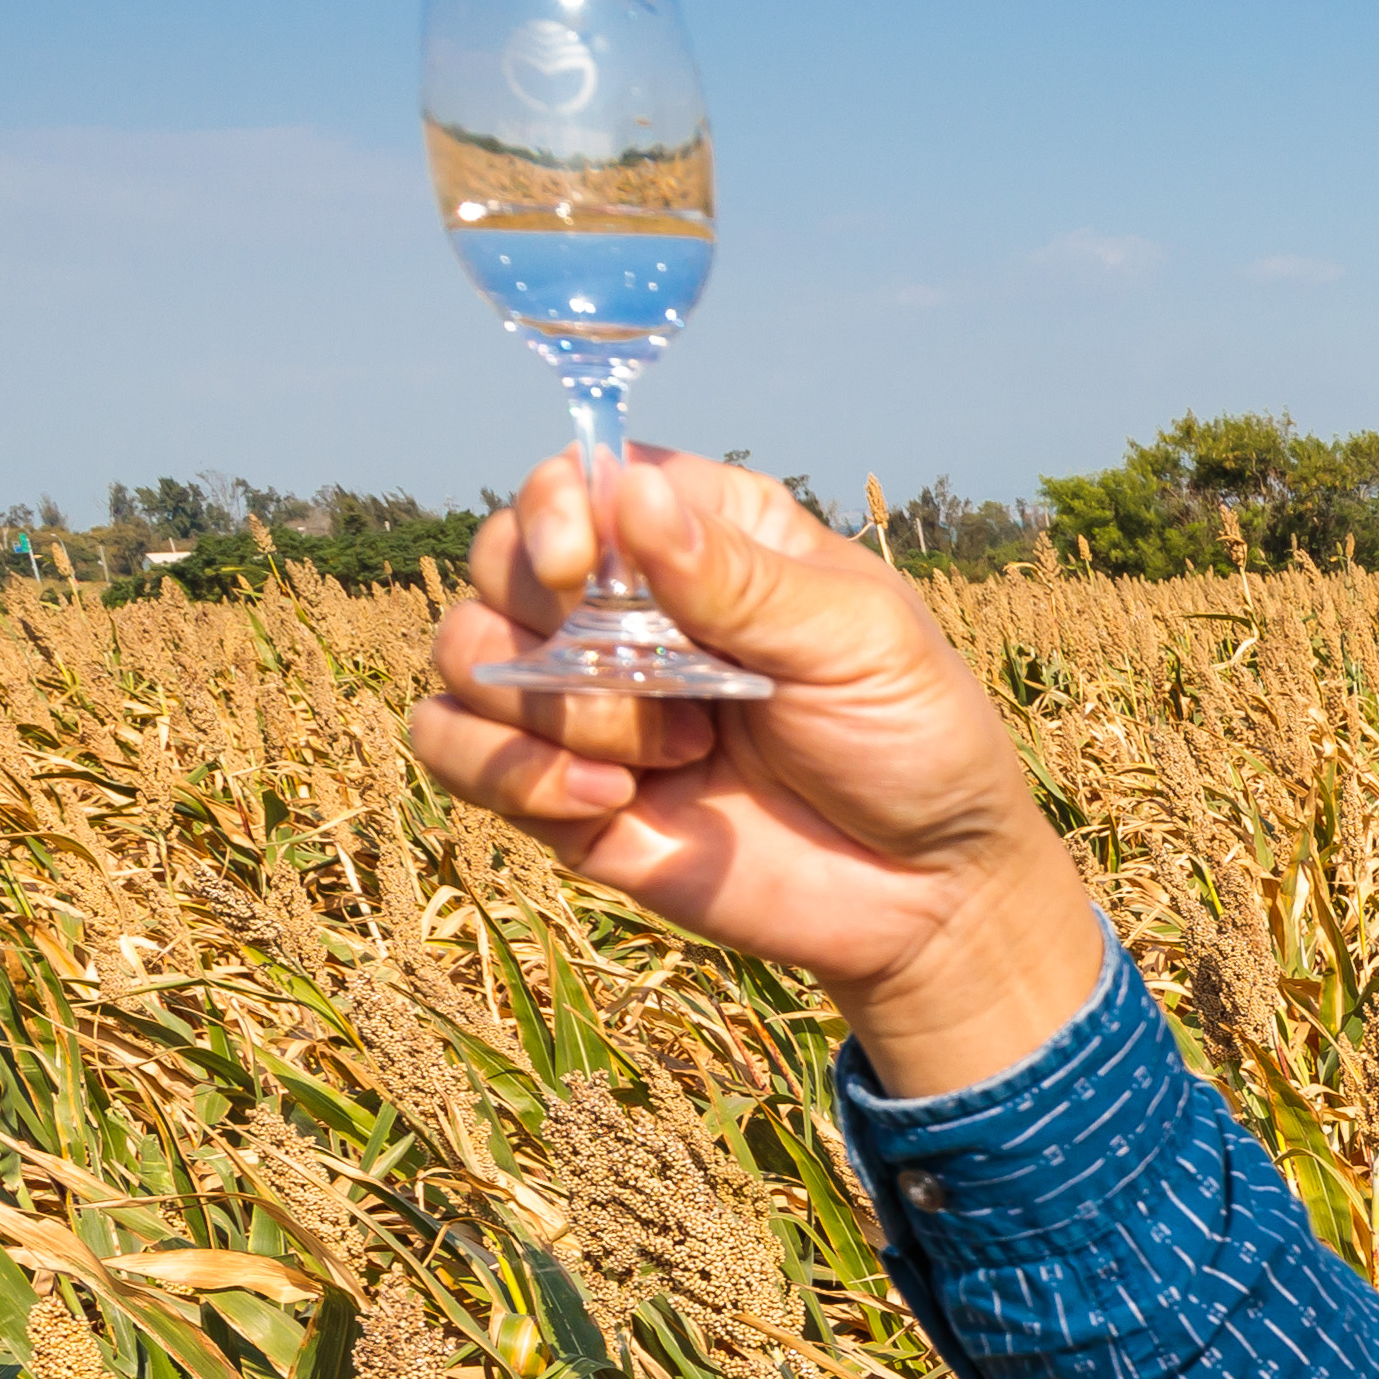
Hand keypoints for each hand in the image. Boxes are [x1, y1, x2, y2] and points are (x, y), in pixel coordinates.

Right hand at [407, 452, 1111, 1091]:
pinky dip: (508, 772)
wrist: (926, 897)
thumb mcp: (856, 640)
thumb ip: (737, 575)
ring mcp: (587, 701)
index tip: (580, 567)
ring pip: (464, 655)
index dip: (552, 510)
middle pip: (495, 561)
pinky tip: (609, 802)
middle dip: (549, 620)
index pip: (575, 481)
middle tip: (657, 681)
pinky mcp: (559, 791)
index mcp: (705, 537)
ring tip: (675, 755)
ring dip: (550, 707)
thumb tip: (626, 492)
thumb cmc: (916, 743)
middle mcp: (628, 607)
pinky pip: (452, 751)